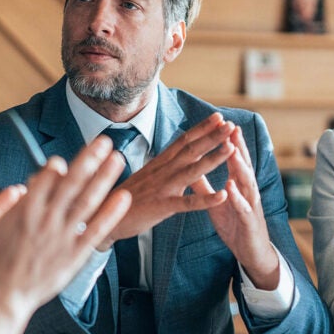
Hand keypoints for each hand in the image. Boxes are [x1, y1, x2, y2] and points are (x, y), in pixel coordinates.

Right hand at [0, 136, 131, 316]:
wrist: (1, 297)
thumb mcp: (0, 225)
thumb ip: (22, 200)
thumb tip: (38, 178)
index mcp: (26, 209)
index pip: (48, 178)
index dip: (64, 163)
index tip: (77, 151)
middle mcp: (46, 219)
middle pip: (72, 182)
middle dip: (89, 158)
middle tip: (105, 139)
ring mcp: (62, 236)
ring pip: (87, 201)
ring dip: (104, 177)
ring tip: (118, 158)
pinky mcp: (74, 255)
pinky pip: (96, 230)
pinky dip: (111, 213)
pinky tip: (124, 196)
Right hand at [104, 112, 235, 246]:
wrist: (101, 216)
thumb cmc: (126, 198)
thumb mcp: (146, 176)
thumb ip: (163, 165)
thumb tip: (176, 154)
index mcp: (159, 163)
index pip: (183, 141)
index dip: (202, 128)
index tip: (218, 117)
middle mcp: (162, 171)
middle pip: (191, 149)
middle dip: (212, 136)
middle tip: (232, 124)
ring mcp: (162, 187)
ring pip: (192, 170)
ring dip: (213, 159)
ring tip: (232, 148)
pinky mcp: (161, 206)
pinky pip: (186, 203)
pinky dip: (205, 200)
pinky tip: (222, 195)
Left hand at [191, 126, 279, 288]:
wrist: (251, 252)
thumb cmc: (234, 224)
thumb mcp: (216, 203)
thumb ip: (204, 185)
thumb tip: (191, 167)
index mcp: (238, 185)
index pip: (233, 159)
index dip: (226, 141)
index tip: (219, 123)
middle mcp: (247, 191)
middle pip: (243, 164)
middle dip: (237, 146)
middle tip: (231, 127)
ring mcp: (250, 205)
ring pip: (246, 182)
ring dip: (239, 166)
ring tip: (232, 150)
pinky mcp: (249, 221)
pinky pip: (242, 207)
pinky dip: (236, 197)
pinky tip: (230, 187)